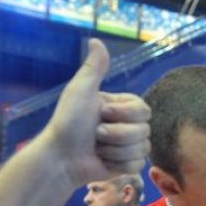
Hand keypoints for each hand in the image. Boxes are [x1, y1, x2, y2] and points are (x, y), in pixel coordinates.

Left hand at [40, 38, 150, 187]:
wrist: (60, 157)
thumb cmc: (68, 122)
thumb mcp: (81, 91)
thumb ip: (94, 68)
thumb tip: (97, 40)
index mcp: (120, 107)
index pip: (144, 109)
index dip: (125, 113)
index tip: (103, 112)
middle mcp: (127, 125)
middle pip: (145, 130)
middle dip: (118, 134)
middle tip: (96, 134)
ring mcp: (128, 146)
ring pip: (142, 148)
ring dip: (116, 150)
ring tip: (98, 148)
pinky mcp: (126, 165)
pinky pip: (137, 165)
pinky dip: (119, 164)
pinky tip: (104, 161)